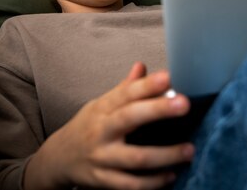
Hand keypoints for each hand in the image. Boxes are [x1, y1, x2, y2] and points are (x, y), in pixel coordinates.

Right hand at [23, 62, 193, 189]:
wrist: (57, 159)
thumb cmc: (86, 128)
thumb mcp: (100, 105)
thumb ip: (124, 90)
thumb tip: (142, 67)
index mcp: (103, 109)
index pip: (126, 93)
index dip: (147, 85)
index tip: (168, 76)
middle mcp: (101, 131)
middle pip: (129, 118)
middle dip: (157, 110)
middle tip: (184, 103)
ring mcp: (102, 157)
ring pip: (136, 158)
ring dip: (165, 155)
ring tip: (189, 150)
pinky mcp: (103, 181)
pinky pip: (131, 184)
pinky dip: (153, 183)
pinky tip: (171, 176)